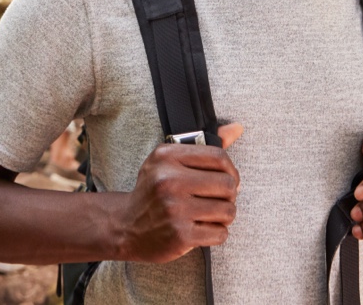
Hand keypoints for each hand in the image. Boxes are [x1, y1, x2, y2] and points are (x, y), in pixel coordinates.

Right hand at [116, 123, 243, 262]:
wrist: (126, 226)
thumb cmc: (153, 192)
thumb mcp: (169, 162)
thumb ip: (204, 147)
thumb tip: (237, 128)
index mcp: (166, 157)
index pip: (218, 157)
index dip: (231, 170)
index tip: (227, 179)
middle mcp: (169, 180)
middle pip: (228, 184)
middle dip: (229, 194)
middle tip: (218, 199)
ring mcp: (175, 209)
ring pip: (228, 210)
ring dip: (224, 215)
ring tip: (209, 214)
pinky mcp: (180, 235)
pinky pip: (220, 233)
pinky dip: (216, 233)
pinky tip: (202, 229)